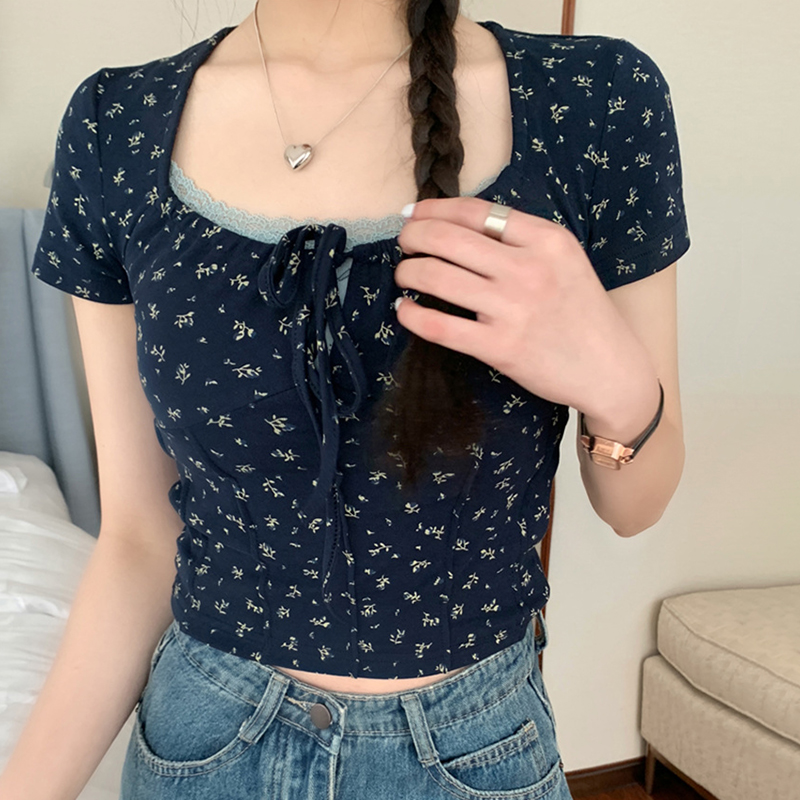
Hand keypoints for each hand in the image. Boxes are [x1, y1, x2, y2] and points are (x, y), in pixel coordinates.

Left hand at [394, 197, 658, 427]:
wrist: (610, 368)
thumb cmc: (582, 312)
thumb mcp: (564, 261)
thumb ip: (521, 240)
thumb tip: (459, 225)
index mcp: (546, 240)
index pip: (476, 212)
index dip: (435, 209)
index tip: (414, 213)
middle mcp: (528, 269)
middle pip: (449, 239)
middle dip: (413, 236)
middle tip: (404, 243)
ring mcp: (513, 309)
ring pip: (437, 277)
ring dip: (408, 272)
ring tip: (404, 275)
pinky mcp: (500, 347)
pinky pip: (439, 326)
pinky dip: (412, 315)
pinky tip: (405, 311)